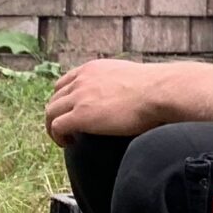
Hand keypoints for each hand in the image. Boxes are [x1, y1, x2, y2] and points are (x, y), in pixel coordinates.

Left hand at [45, 59, 181, 141]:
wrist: (161, 92)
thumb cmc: (157, 88)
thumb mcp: (128, 77)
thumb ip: (118, 83)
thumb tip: (125, 96)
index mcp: (93, 69)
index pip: (65, 82)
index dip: (64, 99)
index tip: (69, 111)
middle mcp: (81, 80)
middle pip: (55, 98)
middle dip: (57, 114)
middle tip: (67, 129)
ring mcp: (79, 97)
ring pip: (51, 112)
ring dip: (53, 127)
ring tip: (65, 139)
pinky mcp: (80, 115)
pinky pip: (56, 126)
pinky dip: (57, 136)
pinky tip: (68, 144)